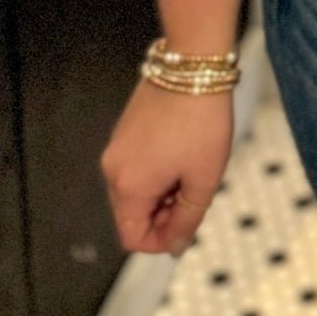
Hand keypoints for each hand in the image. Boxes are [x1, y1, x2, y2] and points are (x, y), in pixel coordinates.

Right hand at [101, 80, 233, 256]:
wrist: (191, 67)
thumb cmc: (201, 121)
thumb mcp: (203, 179)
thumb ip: (187, 220)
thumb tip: (175, 247)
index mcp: (128, 187)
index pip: (132, 238)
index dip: (161, 241)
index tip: (188, 225)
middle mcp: (113, 170)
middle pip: (131, 216)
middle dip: (163, 217)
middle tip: (196, 196)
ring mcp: (115, 150)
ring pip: (134, 192)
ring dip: (162, 195)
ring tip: (193, 172)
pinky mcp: (123, 134)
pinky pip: (134, 169)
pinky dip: (156, 175)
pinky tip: (182, 156)